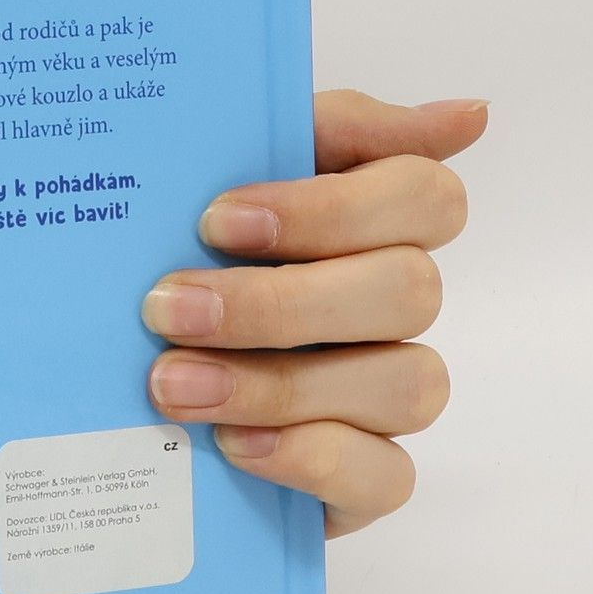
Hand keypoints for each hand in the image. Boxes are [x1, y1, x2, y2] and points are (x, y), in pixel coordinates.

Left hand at [142, 91, 485, 536]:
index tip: (216, 220)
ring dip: (277, 385)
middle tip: (167, 308)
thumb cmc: (187, 259)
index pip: (426, 196)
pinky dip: (309, 459)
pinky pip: (386, 477)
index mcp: (375, 223)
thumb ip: (329, 131)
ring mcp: (389, 395)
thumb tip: (470, 114)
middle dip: (279, 303)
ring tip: (173, 384)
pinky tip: (232, 444)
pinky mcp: (366, 480)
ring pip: (403, 383)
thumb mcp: (228, 173)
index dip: (330, 209)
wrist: (122, 375)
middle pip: (409, 291)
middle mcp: (396, 307)